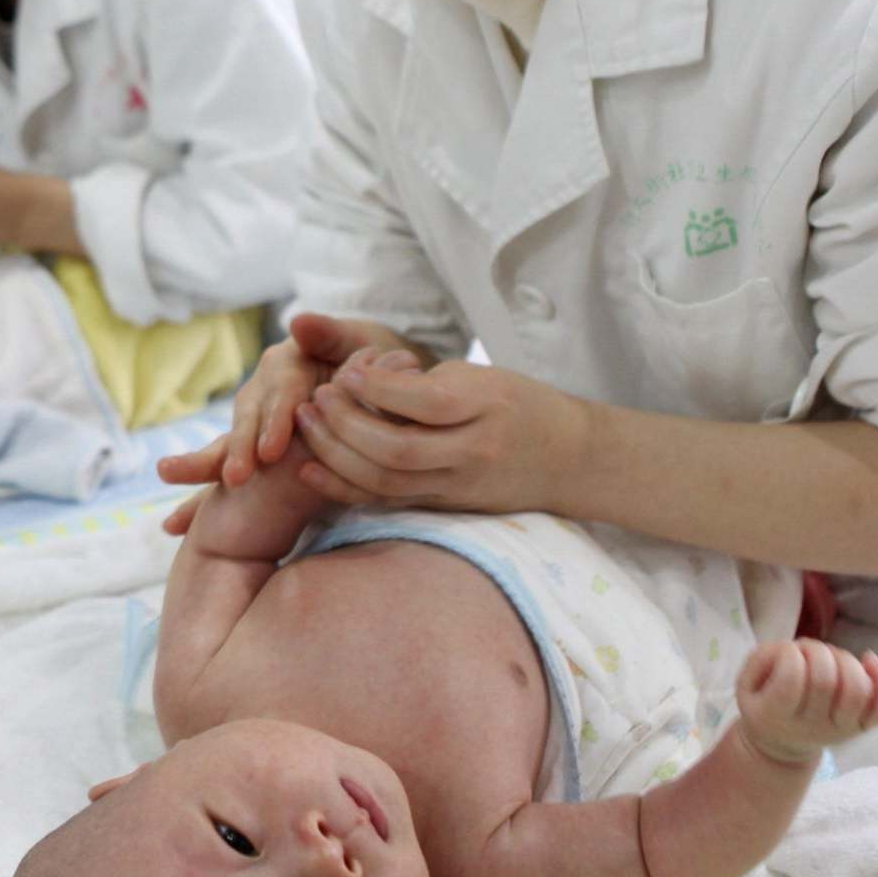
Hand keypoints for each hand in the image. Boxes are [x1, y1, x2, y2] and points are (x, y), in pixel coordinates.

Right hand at [158, 315, 393, 499]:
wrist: (372, 385)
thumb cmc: (373, 366)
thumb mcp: (360, 342)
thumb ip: (332, 334)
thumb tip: (297, 320)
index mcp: (286, 363)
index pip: (280, 392)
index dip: (276, 420)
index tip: (273, 451)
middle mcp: (262, 390)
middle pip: (247, 420)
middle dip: (240, 451)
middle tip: (237, 479)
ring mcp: (253, 422)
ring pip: (227, 445)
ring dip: (209, 472)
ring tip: (187, 503)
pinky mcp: (252, 449)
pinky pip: (225, 471)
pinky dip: (201, 499)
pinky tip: (175, 525)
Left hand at [290, 357, 583, 513]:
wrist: (570, 458)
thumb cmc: (519, 404)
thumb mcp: (482, 376)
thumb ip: (424, 383)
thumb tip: (360, 381)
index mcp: (486, 407)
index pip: (424, 401)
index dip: (376, 387)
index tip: (346, 369)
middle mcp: (472, 452)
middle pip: (397, 450)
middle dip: (345, 425)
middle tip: (315, 399)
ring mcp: (459, 486)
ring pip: (387, 482)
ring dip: (337, 454)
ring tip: (307, 423)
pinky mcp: (447, 507)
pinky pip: (389, 500)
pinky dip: (346, 487)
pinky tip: (313, 469)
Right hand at [735, 640, 877, 764]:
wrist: (782, 743)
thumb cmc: (764, 704)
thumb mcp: (746, 682)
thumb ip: (765, 657)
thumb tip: (799, 648)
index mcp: (776, 716)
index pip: (792, 679)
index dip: (791, 654)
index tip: (788, 653)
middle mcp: (812, 727)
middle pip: (827, 680)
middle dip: (817, 652)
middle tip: (807, 652)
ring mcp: (842, 729)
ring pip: (857, 689)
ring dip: (845, 660)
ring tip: (832, 658)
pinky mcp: (863, 727)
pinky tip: (870, 661)